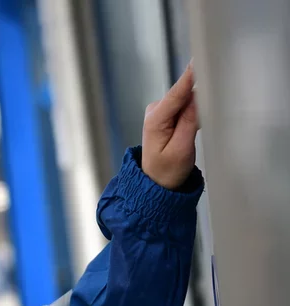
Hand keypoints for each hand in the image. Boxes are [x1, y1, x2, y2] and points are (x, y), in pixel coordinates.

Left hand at [142, 61, 198, 189]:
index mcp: (155, 119)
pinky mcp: (168, 114)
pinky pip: (185, 105)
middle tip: (213, 100)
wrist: (156, 183)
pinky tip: (200, 117)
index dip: (190, 76)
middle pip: (183, 94)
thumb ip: (189, 122)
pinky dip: (194, 108)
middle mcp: (155, 110)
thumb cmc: (167, 171)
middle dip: (199, 95)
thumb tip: (197, 97)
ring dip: (197, 104)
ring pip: (186, 100)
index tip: (200, 60)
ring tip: (203, 117)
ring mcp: (160, 111)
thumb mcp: (181, 149)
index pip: (177, 94)